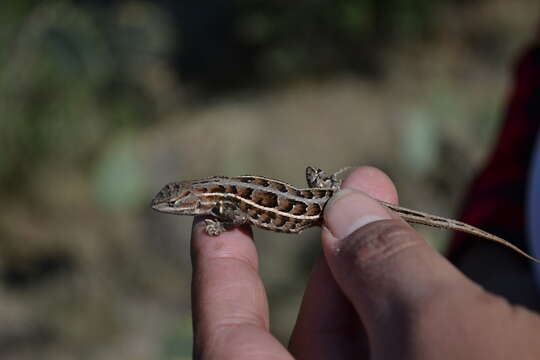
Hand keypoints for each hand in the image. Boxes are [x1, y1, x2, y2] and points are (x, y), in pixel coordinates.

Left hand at [190, 167, 539, 358]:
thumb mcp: (439, 334)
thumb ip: (381, 267)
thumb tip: (343, 207)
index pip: (229, 344)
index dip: (220, 276)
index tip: (215, 218)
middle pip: (303, 341)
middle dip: (327, 259)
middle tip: (348, 189)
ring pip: (361, 348)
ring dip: (373, 274)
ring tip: (384, 202)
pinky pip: (402, 358)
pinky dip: (407, 310)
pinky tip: (420, 263)